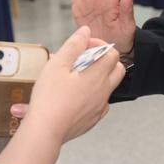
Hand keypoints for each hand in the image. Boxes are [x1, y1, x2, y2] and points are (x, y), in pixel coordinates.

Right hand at [26, 26, 124, 142]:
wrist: (45, 130)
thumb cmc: (49, 98)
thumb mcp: (57, 65)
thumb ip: (73, 45)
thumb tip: (85, 32)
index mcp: (98, 76)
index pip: (112, 53)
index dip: (99, 45)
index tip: (84, 46)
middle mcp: (104, 92)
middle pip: (117, 70)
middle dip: (104, 60)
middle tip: (84, 60)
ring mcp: (100, 107)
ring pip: (108, 87)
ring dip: (98, 78)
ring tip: (76, 78)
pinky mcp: (93, 119)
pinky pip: (99, 104)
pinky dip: (92, 96)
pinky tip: (75, 96)